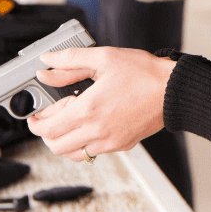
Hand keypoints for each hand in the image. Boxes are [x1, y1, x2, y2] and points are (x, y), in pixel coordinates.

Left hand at [27, 46, 176, 161]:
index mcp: (89, 109)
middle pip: (55, 145)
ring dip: (63, 140)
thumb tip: (47, 65)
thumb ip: (71, 61)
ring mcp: (110, 142)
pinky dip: (83, 143)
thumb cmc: (146, 73)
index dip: (36, 120)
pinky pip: (92, 153)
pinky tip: (91, 124)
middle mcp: (97, 130)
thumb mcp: (105, 57)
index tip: (37, 111)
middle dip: (46, 131)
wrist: (174, 90)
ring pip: (72, 154)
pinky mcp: (122, 145)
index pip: (47, 127)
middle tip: (51, 115)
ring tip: (70, 120)